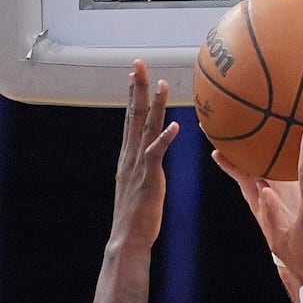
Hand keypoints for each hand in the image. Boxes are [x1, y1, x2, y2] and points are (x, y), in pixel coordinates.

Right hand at [110, 60, 179, 252]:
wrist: (127, 238)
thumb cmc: (137, 216)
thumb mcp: (141, 185)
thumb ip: (147, 168)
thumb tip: (155, 158)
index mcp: (129, 155)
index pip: (130, 118)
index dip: (133, 95)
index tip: (135, 74)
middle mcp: (131, 155)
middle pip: (134, 115)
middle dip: (137, 88)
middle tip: (139, 64)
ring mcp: (139, 165)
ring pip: (146, 128)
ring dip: (154, 105)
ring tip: (161, 84)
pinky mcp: (149, 178)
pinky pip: (157, 154)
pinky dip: (165, 138)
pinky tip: (174, 125)